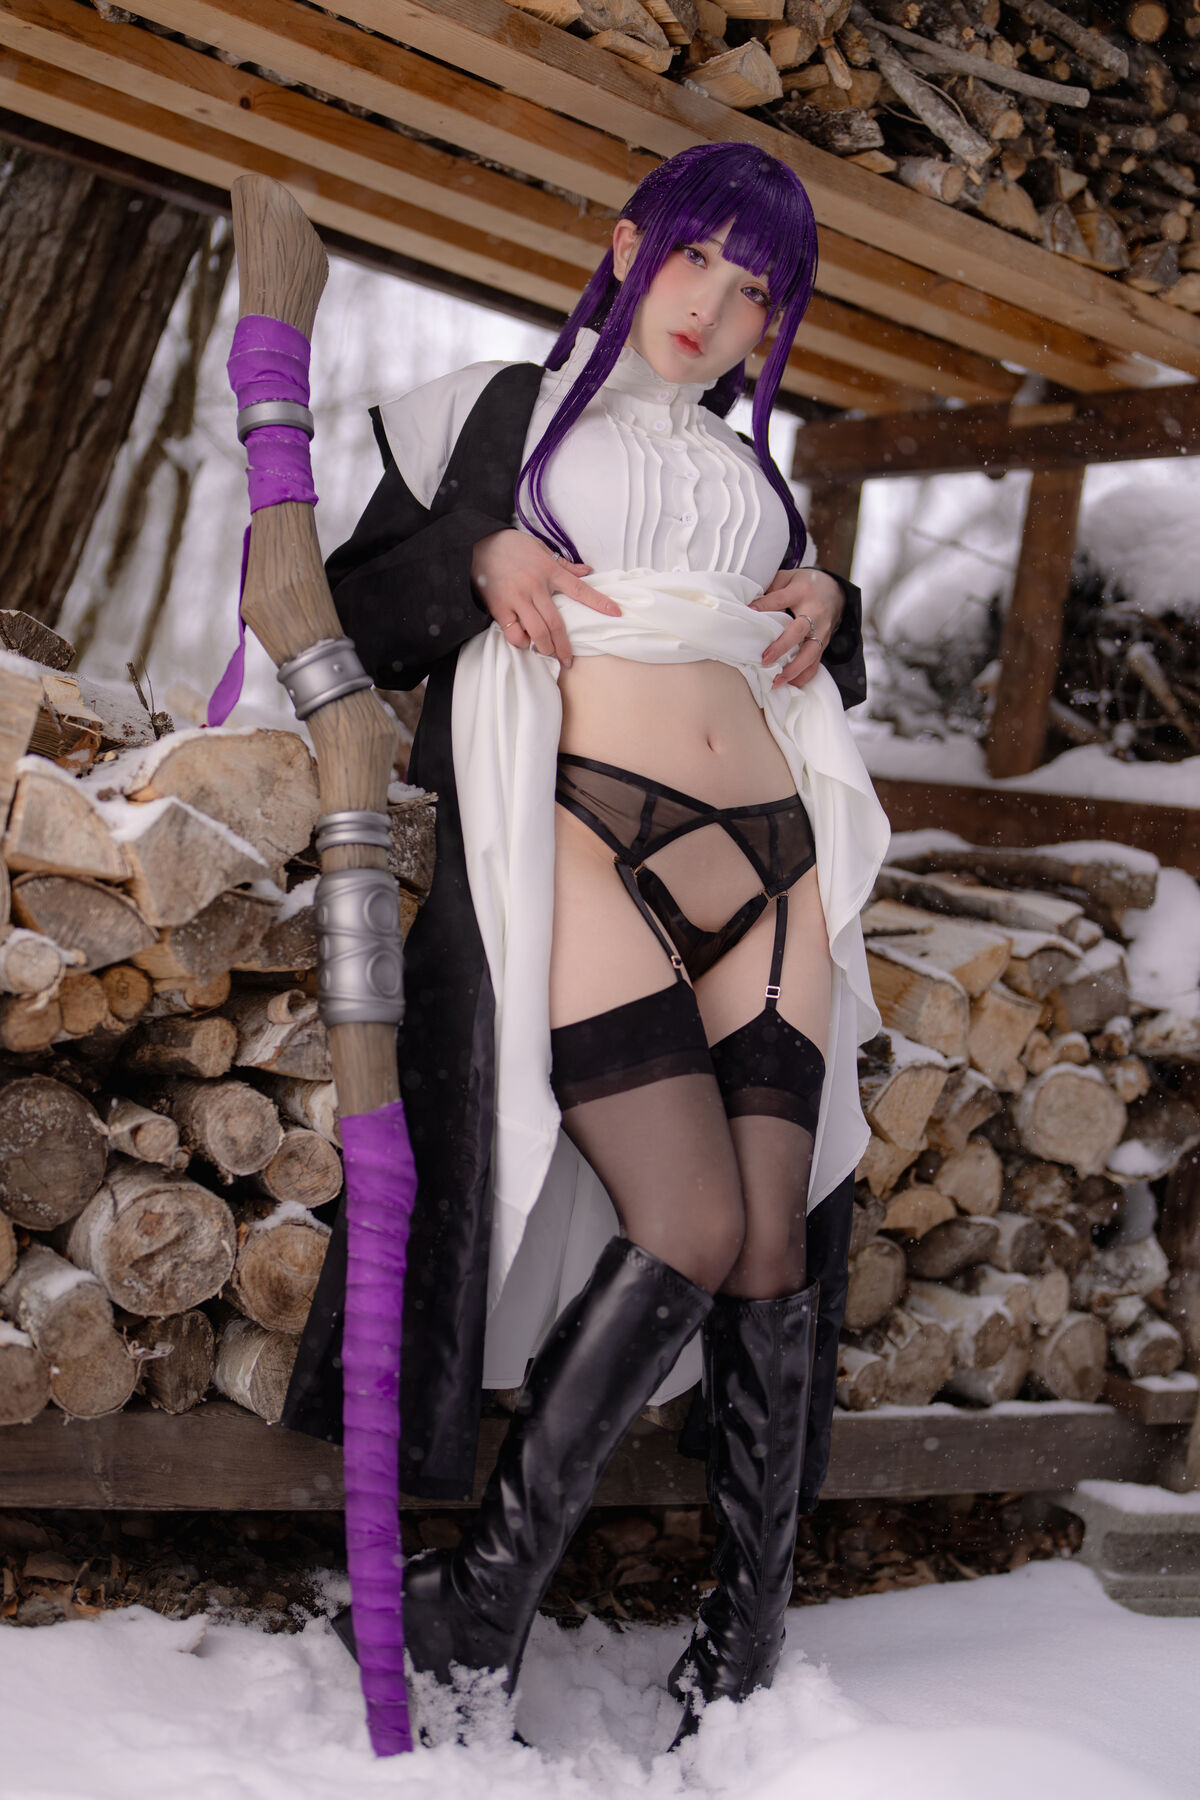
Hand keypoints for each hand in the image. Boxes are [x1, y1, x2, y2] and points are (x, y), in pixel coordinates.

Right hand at [471, 529, 618, 669]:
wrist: (478, 543)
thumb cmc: (511, 545)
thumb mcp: (540, 548)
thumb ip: (564, 564)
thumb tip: (588, 572)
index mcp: (548, 571)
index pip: (579, 589)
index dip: (599, 602)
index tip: (615, 613)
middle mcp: (535, 586)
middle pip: (556, 623)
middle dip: (564, 646)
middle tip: (568, 660)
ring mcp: (517, 598)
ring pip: (537, 632)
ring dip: (545, 648)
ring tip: (548, 654)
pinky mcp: (500, 607)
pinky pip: (514, 633)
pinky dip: (522, 641)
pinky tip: (525, 642)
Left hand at [750, 568, 844, 691]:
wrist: (834, 591)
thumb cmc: (805, 585)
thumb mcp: (788, 578)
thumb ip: (771, 591)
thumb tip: (749, 608)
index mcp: (802, 592)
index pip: (780, 600)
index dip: (764, 606)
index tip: (749, 612)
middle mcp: (815, 613)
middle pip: (800, 632)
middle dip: (782, 648)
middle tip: (765, 660)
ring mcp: (822, 631)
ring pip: (810, 653)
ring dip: (793, 670)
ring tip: (776, 682)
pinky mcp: (824, 644)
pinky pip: (816, 664)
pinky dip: (804, 677)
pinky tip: (791, 686)